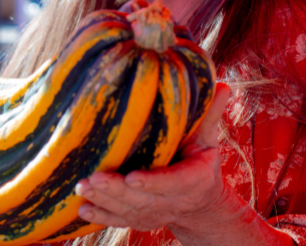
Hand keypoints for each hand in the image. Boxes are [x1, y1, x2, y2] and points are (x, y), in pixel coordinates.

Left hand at [74, 82, 230, 231]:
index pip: (173, 182)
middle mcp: (173, 201)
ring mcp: (155, 213)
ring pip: (128, 211)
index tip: (132, 177)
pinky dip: (101, 217)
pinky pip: (119, 220)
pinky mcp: (140, 218)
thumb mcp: (208, 137)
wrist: (200, 199)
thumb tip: (223, 85)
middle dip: (117, 191)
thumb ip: (210, 115)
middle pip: (143, 199)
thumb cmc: (200, 157)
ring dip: (103, 202)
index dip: (153, 182)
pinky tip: (82, 210)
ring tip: (82, 188)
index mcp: (193, 179)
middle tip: (94, 178)